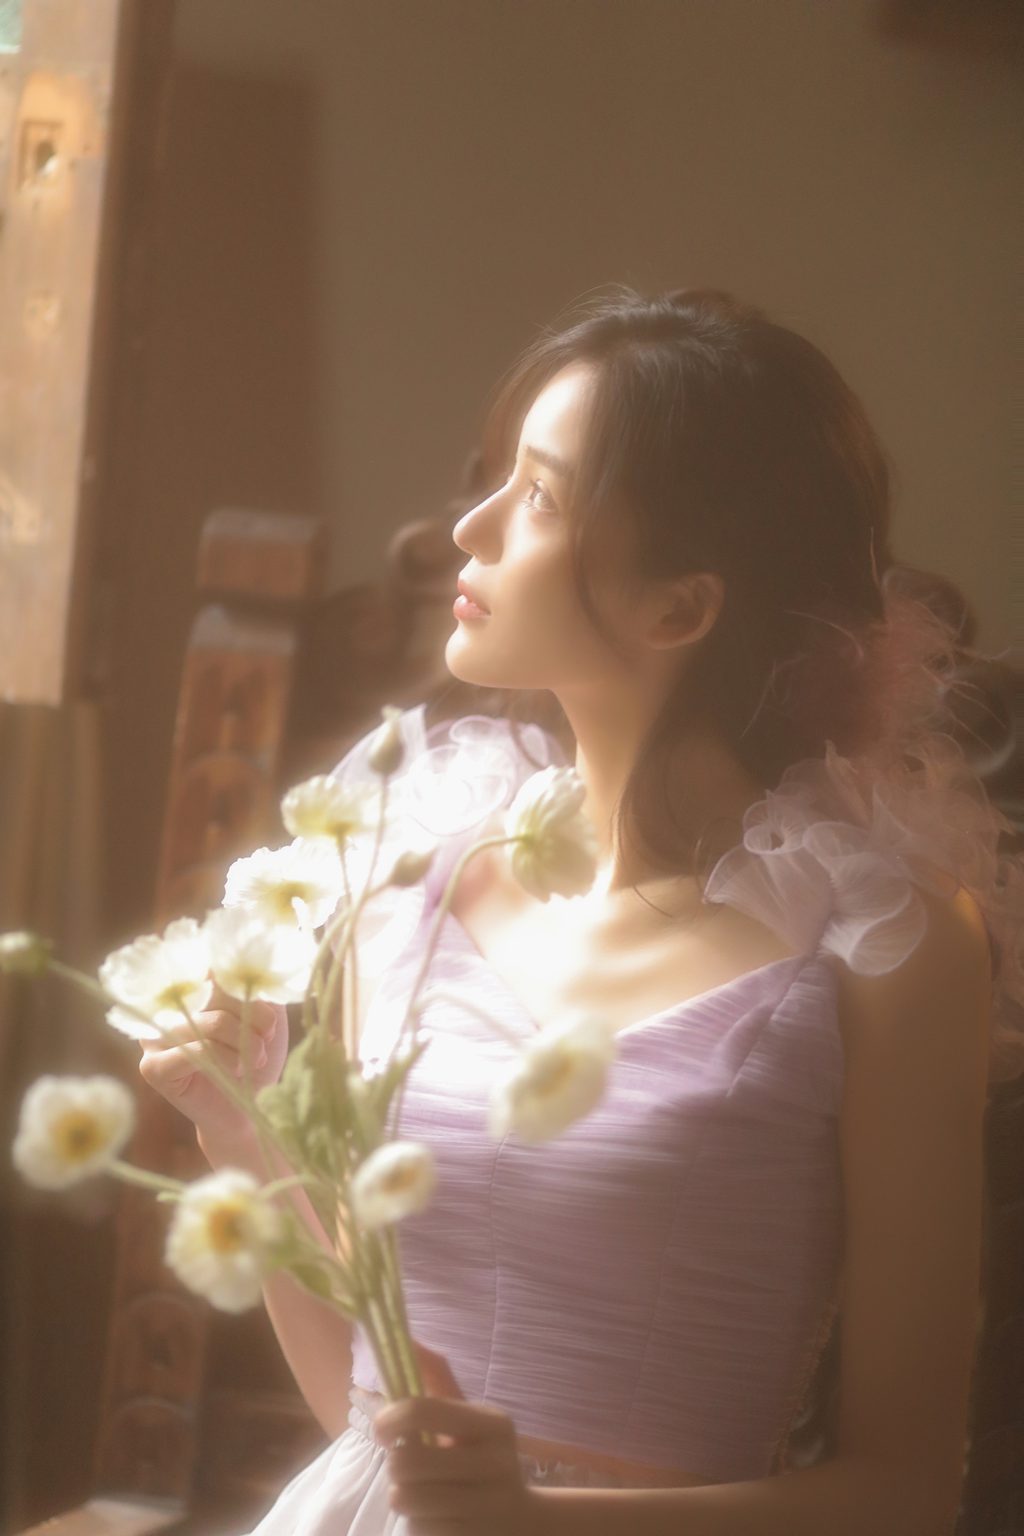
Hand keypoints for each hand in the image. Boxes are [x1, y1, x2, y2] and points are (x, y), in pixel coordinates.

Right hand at [137, 976, 288, 1145]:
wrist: (248, 1109)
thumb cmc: (255, 1056)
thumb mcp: (266, 1012)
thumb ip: (258, 985)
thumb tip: (260, 957)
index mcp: (188, 986)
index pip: (208, 960)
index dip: (239, 975)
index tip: (261, 997)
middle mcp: (165, 1005)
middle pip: (214, 989)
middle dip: (251, 1013)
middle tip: (266, 1034)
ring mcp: (154, 1036)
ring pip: (210, 1022)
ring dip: (244, 1042)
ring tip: (256, 1058)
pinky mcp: (153, 1066)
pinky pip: (196, 1051)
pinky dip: (225, 1060)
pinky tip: (235, 1071)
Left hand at [374, 1340, 539, 1535]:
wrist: (519, 1520)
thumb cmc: (482, 1457)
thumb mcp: (469, 1418)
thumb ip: (437, 1379)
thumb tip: (406, 1340)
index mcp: (493, 1424)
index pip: (423, 1411)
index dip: (389, 1418)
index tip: (383, 1428)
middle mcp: (494, 1465)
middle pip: (405, 1462)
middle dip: (395, 1463)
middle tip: (408, 1461)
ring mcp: (484, 1509)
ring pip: (403, 1498)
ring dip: (403, 1493)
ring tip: (422, 1489)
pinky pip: (416, 1528)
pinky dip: (417, 1521)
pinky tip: (437, 1514)